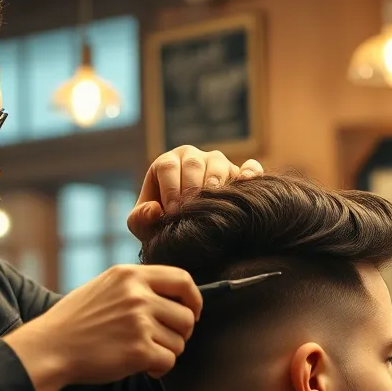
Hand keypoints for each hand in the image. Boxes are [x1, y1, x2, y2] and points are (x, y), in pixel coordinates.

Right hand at [3, 265, 201, 390]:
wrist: (50, 347)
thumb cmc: (76, 321)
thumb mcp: (105, 286)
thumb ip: (138, 286)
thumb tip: (177, 297)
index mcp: (130, 275)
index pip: (183, 280)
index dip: (194, 299)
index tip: (191, 313)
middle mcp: (137, 295)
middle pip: (186, 316)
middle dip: (180, 334)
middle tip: (161, 342)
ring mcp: (139, 322)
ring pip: (179, 342)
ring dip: (165, 352)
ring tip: (140, 353)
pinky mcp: (138, 351)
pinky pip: (168, 361)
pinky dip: (158, 369)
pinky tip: (140, 367)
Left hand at [127, 145, 262, 241]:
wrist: (188, 232)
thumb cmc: (162, 225)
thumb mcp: (143, 225)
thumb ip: (140, 218)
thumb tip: (155, 209)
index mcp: (168, 163)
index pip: (168, 166)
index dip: (170, 188)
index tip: (173, 212)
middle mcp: (193, 157)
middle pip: (193, 164)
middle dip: (192, 188)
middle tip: (192, 212)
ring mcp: (218, 163)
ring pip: (218, 164)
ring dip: (215, 183)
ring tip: (213, 205)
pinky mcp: (240, 173)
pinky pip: (250, 167)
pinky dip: (251, 172)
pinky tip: (246, 183)